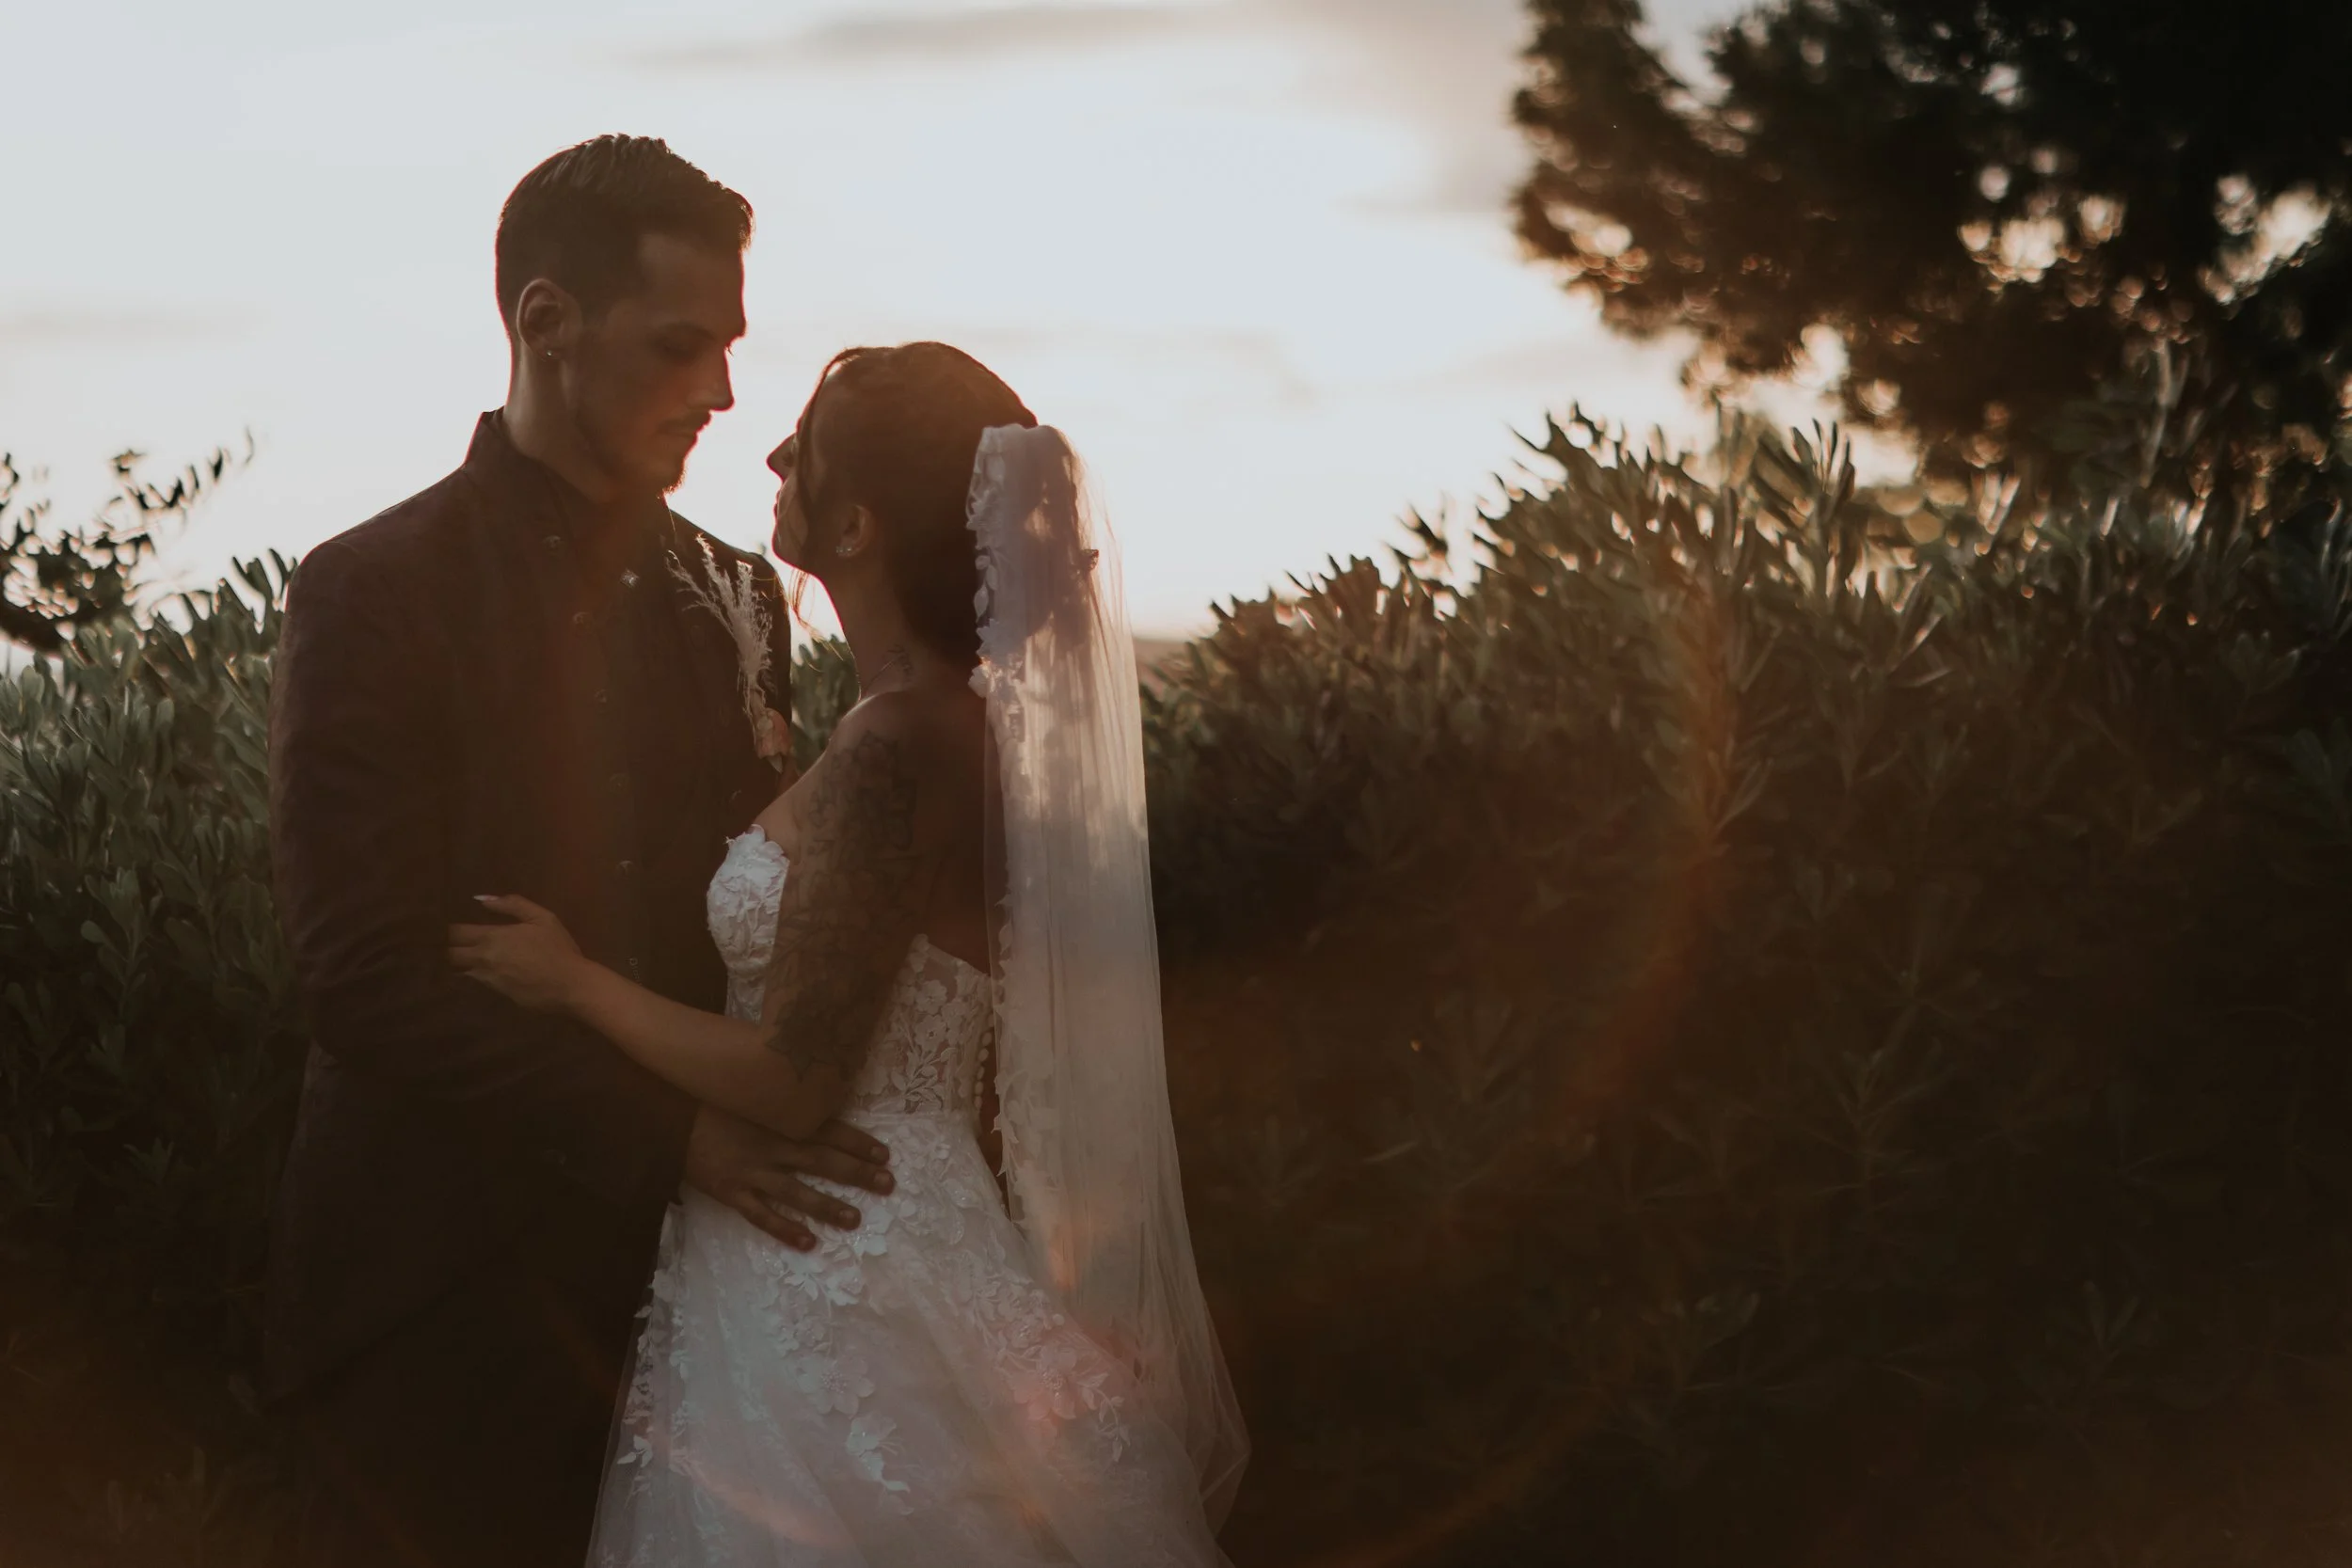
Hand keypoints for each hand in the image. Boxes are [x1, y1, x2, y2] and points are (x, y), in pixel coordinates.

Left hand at [447, 895, 591, 1014]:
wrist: (570, 985)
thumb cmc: (557, 948)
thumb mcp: (541, 918)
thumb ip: (511, 904)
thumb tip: (481, 899)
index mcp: (492, 936)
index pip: (456, 932)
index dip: (454, 930)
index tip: (459, 928)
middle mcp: (483, 958)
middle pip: (452, 955)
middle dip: (454, 948)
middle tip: (463, 944)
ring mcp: (487, 979)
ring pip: (461, 971)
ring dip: (464, 965)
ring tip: (472, 960)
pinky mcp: (495, 995)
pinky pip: (478, 984)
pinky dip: (479, 977)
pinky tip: (490, 974)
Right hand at [681, 1106, 892, 1250]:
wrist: (665, 1114)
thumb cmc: (710, 1098)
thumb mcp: (749, 1090)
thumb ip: (779, 1095)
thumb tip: (811, 1089)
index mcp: (777, 1118)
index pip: (827, 1129)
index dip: (858, 1142)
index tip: (885, 1154)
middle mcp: (771, 1145)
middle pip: (822, 1160)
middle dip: (857, 1173)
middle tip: (887, 1184)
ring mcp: (751, 1171)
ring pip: (797, 1191)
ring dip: (827, 1206)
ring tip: (855, 1219)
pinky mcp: (731, 1192)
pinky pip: (761, 1214)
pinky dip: (785, 1229)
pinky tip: (809, 1242)